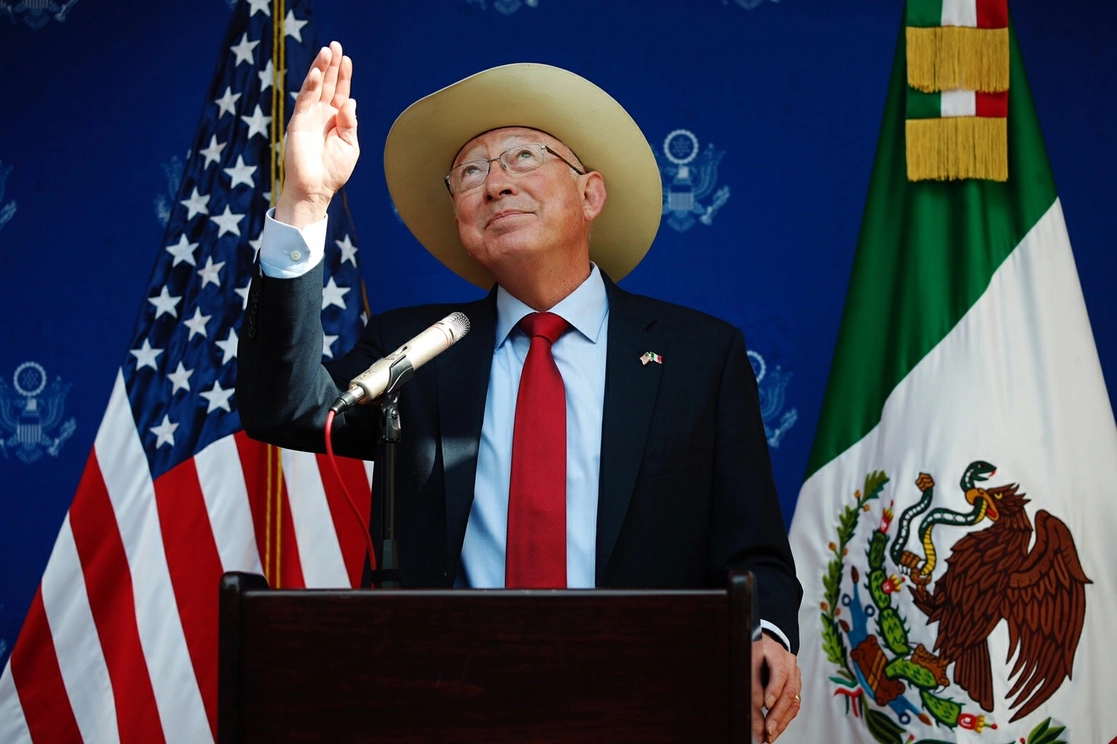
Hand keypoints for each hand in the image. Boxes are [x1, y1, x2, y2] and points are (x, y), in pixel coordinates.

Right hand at [276, 41, 359, 226]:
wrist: (316, 188)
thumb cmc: (333, 170)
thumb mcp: (350, 146)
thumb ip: (350, 123)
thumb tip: (350, 101)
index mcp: (336, 120)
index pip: (341, 92)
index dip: (344, 75)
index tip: (347, 59)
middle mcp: (322, 115)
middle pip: (328, 84)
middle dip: (332, 65)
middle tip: (335, 45)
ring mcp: (309, 117)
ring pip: (315, 88)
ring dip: (321, 69)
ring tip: (326, 51)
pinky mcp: (298, 122)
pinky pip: (305, 100)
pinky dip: (311, 86)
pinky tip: (317, 73)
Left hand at [752, 635, 800, 741]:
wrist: (766, 646)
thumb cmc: (756, 653)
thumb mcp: (749, 660)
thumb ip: (752, 681)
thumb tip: (757, 706)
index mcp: (777, 653)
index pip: (780, 672)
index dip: (773, 689)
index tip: (765, 705)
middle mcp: (790, 665)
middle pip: (789, 691)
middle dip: (777, 714)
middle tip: (767, 729)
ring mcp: (795, 676)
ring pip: (793, 701)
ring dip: (781, 721)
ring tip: (770, 735)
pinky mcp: (796, 688)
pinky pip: (793, 706)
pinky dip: (784, 720)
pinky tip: (776, 729)